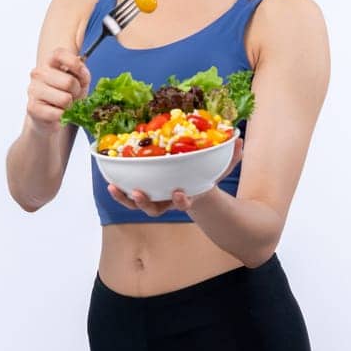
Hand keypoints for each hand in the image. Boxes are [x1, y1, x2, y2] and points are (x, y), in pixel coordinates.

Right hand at [25, 47, 91, 136]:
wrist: (50, 117)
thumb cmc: (65, 95)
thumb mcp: (79, 81)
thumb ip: (82, 74)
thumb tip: (83, 74)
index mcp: (49, 62)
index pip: (60, 54)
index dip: (75, 65)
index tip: (82, 76)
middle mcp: (38, 73)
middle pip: (69, 82)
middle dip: (77, 93)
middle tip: (73, 97)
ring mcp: (33, 90)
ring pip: (64, 99)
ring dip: (70, 106)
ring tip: (65, 105)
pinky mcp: (32, 107)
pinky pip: (58, 113)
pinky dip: (63, 116)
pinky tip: (58, 114)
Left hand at [105, 134, 242, 216]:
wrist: (195, 191)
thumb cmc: (205, 178)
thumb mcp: (219, 170)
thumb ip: (230, 158)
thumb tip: (240, 141)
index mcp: (186, 197)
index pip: (184, 203)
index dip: (182, 201)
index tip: (180, 193)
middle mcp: (167, 202)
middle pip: (155, 209)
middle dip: (146, 203)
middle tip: (138, 193)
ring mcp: (154, 200)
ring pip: (138, 205)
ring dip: (126, 199)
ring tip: (115, 189)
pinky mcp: (143, 194)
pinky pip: (128, 197)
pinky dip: (119, 193)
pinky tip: (110, 183)